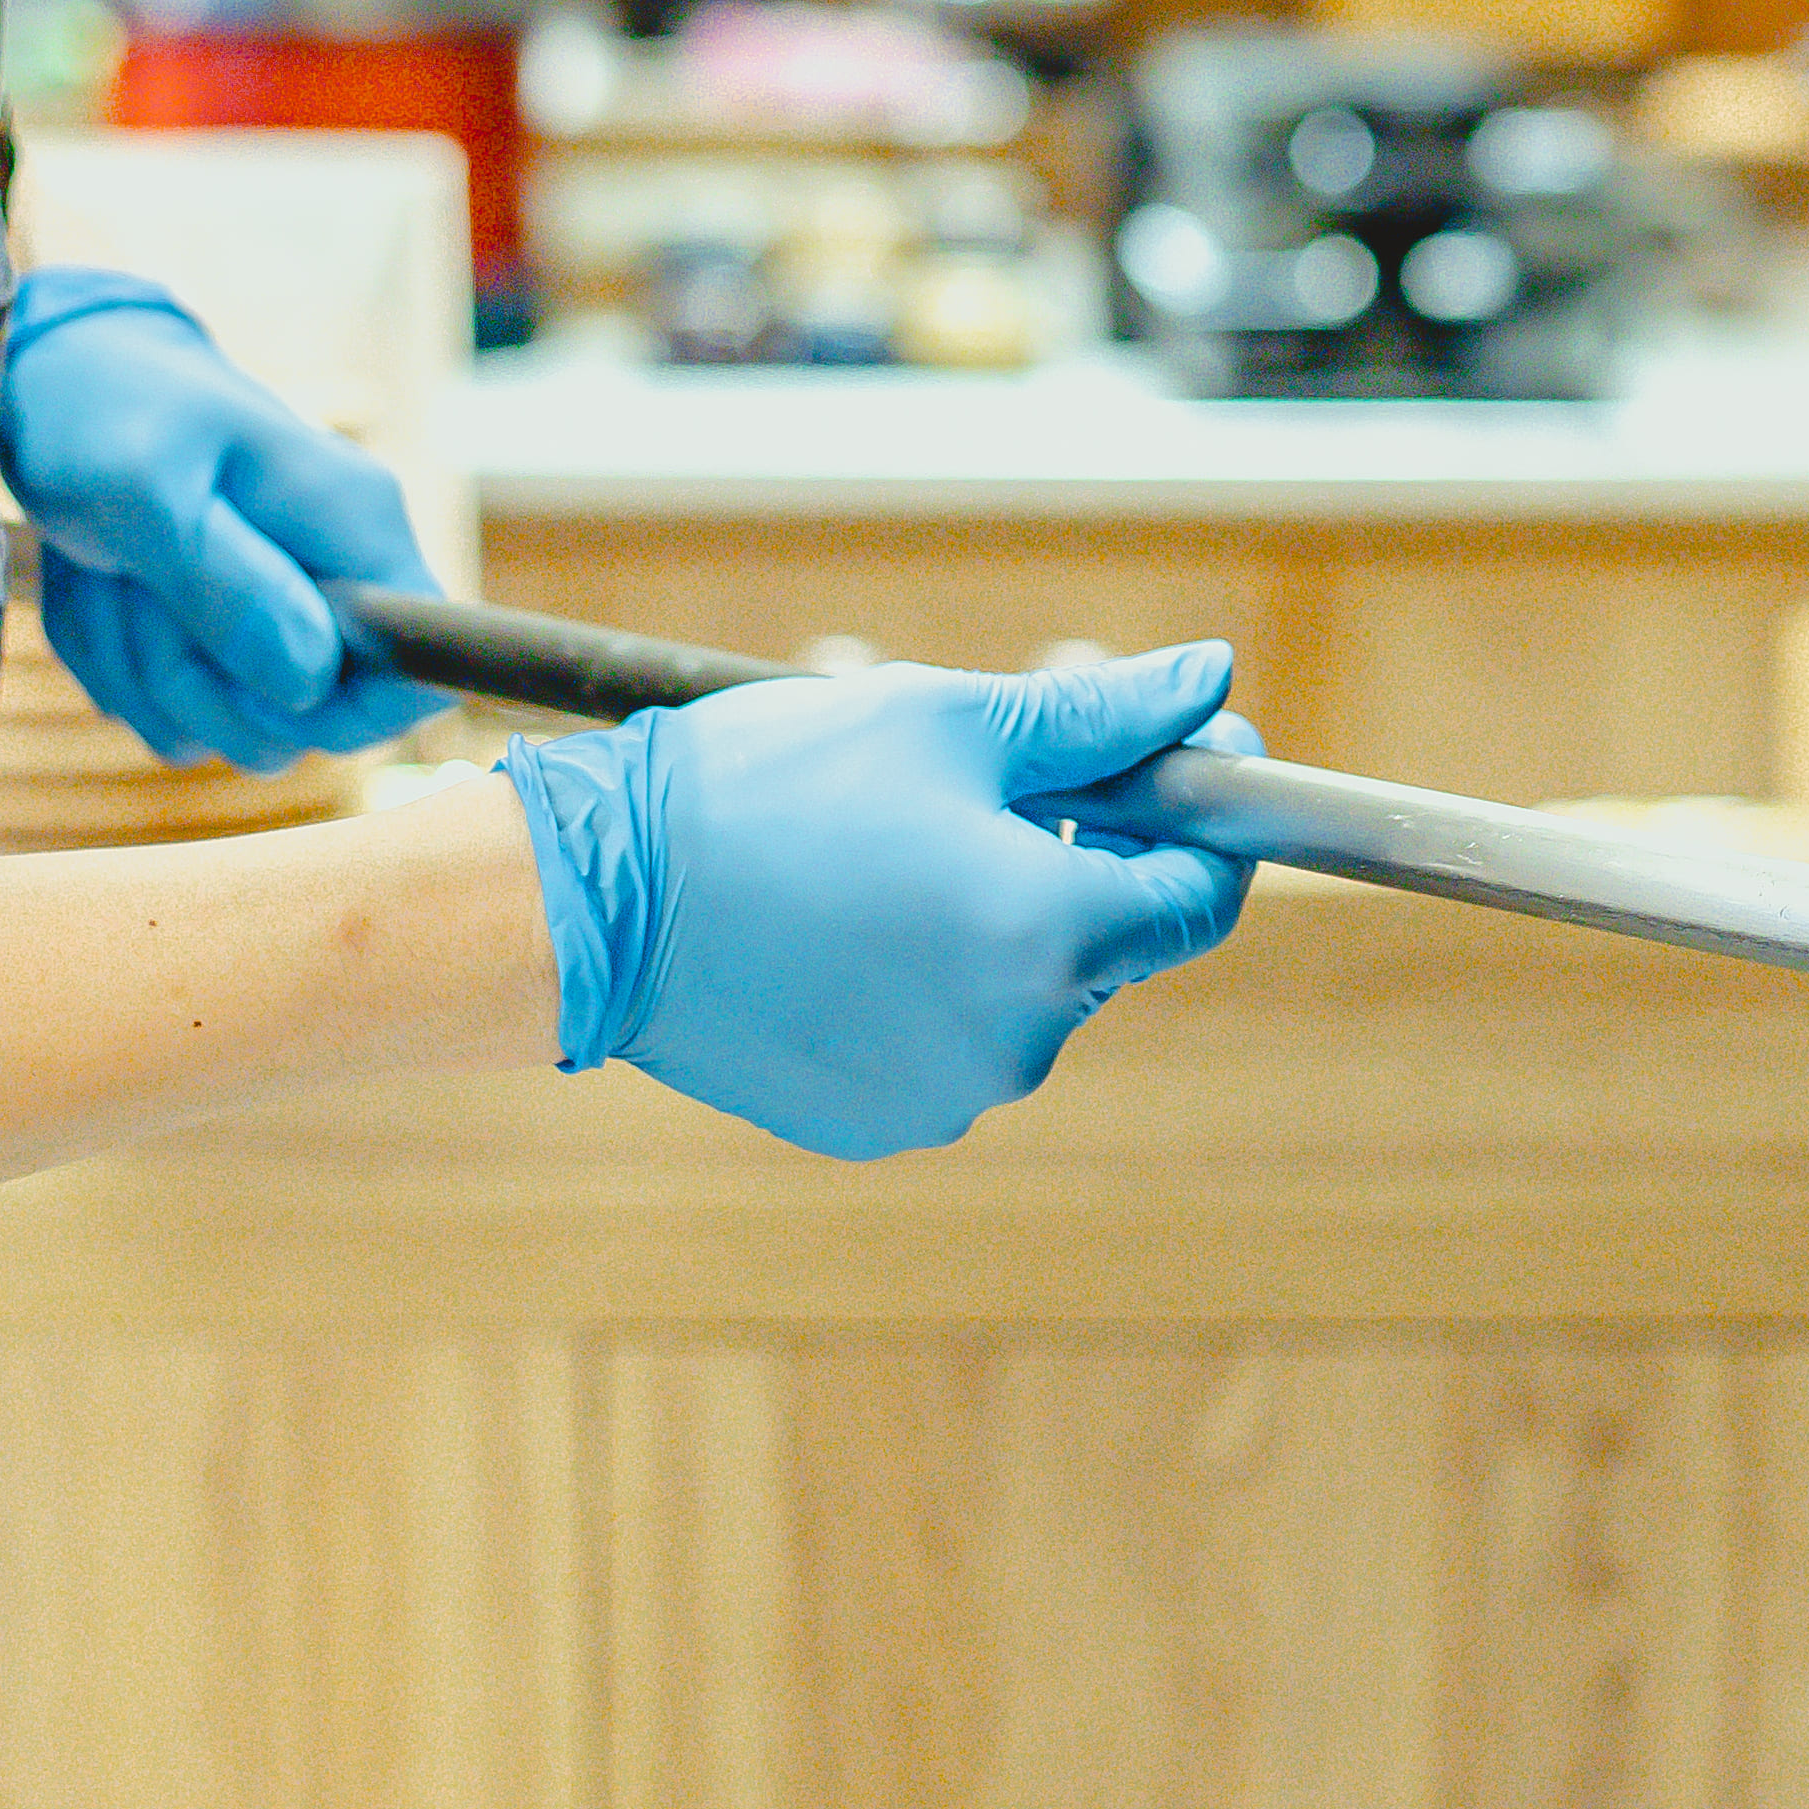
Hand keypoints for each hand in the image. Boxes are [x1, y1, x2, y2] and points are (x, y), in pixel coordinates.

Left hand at [0, 269, 444, 770]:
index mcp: (355, 525)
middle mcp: (337, 573)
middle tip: (135, 591)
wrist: (52, 374)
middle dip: (196, 682)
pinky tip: (99, 587)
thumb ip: (226, 583)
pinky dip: (117, 661)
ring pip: (227, 722)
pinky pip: (177, 707)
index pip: (417, 670)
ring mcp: (282, 607)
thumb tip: (307, 678)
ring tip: (108, 572)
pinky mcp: (224, 631)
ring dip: (138, 666)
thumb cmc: (103, 410)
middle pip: (305, 720)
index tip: (238, 670)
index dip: (334, 709)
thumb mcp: (144, 487)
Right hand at [495, 643, 1256, 1157]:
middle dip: (1079, 853)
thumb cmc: (769, 793)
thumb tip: (1210, 684)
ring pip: (1024, 991)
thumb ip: (1100, 719)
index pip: (1201, 900)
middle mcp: (1018, 1040)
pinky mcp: (877, 1124)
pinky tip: (853, 915)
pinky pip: (947, 1039)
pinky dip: (928, 979)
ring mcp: (947, 1097)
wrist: (597, 903)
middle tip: (994, 773)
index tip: (1173, 763)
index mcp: (1052, 938)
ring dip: (997, 915)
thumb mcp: (951, 723)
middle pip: (1109, 940)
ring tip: (896, 841)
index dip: (1201, 824)